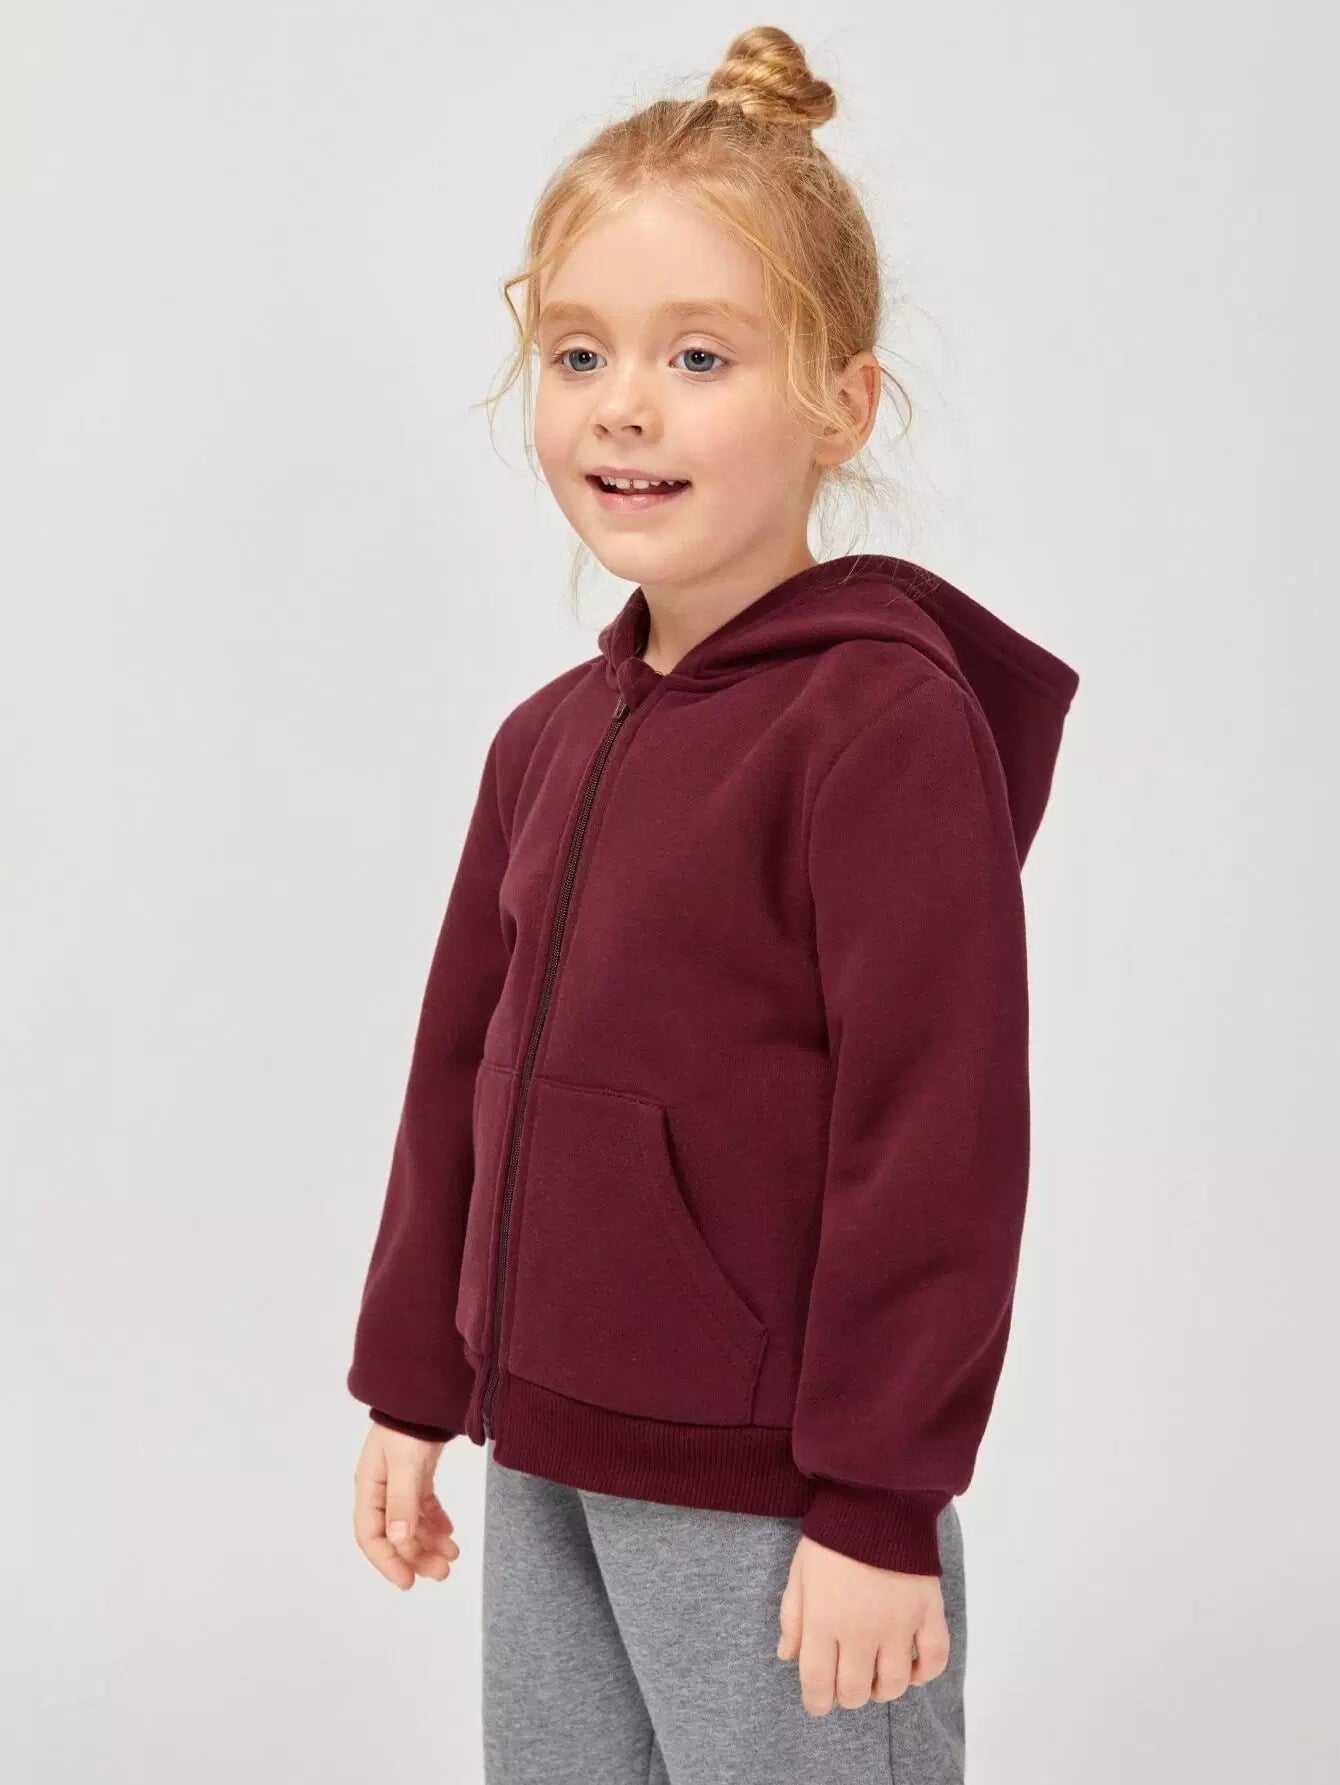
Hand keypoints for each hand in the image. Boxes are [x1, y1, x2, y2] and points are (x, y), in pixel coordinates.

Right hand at [353, 1422, 461, 1589]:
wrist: (425, 1393)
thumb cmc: (408, 1425)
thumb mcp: (404, 1464)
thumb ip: (402, 1501)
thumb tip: (399, 1540)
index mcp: (369, 1488)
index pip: (371, 1536)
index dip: (387, 1562)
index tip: (408, 1581)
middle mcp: (381, 1490)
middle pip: (395, 1535)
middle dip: (416, 1556)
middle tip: (442, 1572)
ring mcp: (399, 1483)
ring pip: (411, 1525)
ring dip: (429, 1543)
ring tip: (452, 1556)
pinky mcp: (416, 1476)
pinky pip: (424, 1508)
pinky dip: (436, 1523)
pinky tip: (449, 1533)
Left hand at [775, 1534, 949, 1715]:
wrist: (876, 1500)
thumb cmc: (831, 1537)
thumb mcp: (799, 1574)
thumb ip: (791, 1618)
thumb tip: (787, 1656)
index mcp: (823, 1621)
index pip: (818, 1685)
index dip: (816, 1703)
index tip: (818, 1701)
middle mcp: (860, 1631)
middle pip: (854, 1692)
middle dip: (846, 1695)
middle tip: (845, 1680)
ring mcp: (898, 1624)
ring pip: (893, 1685)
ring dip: (881, 1689)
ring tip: (875, 1673)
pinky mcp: (928, 1613)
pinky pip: (934, 1660)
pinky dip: (924, 1673)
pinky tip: (912, 1666)